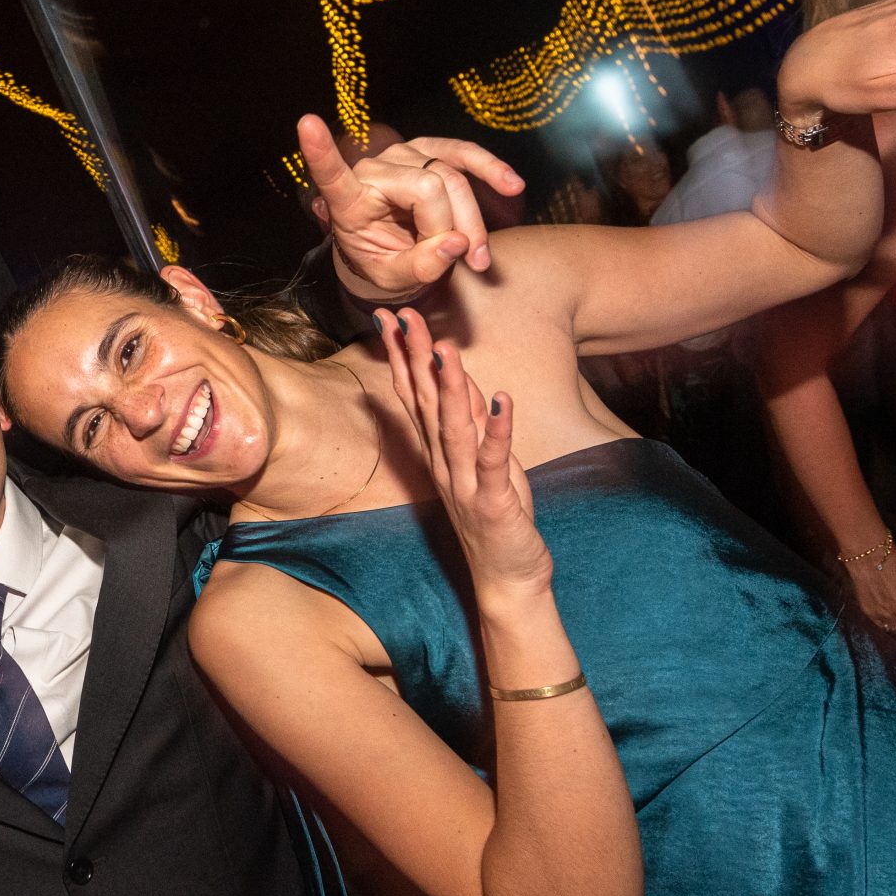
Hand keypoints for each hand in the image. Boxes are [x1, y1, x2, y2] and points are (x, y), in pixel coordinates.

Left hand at [301, 116, 524, 299]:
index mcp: (349, 201)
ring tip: (478, 257)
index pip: (332, 174)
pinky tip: (511, 184)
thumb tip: (456, 243)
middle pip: (429, 188)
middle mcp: (374, 168)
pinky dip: (489, 170)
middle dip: (449, 229)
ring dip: (472, 221)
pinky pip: (464, 154)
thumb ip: (419, 267)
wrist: (393, 253)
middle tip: (460, 263)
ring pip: (452, 179)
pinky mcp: (428, 150)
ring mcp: (402, 154)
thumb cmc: (384, 264)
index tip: (307, 124)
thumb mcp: (392, 279)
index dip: (321, 150)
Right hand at [377, 311, 549, 596]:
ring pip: (453, 429)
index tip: (389, 319)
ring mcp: (465, 484)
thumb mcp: (483, 462)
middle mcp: (444, 466)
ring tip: (444, 349)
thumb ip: (470, 424)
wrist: (506, 578)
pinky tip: (502, 400)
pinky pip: (493, 462)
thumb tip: (461, 382)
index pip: (414, 397)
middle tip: (402, 317)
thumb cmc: (495, 518)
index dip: (402, 358)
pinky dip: (498, 431)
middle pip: (425, 404)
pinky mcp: (493, 502)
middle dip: (414, 359)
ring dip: (450, 388)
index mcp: (439, 454)